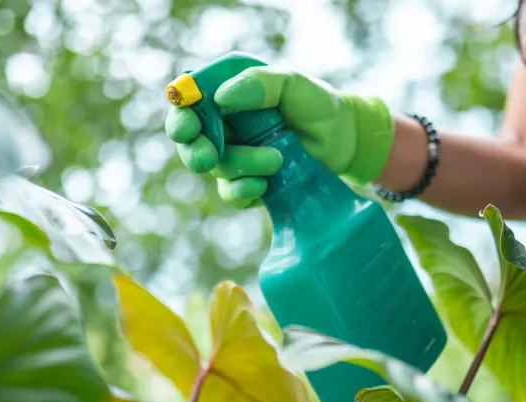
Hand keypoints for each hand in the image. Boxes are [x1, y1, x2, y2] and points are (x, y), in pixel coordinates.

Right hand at [164, 66, 393, 208]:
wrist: (345, 141)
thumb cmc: (317, 105)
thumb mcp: (292, 83)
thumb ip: (260, 83)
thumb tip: (221, 98)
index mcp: (226, 93)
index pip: (187, 102)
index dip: (180, 115)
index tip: (189, 127)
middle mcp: (224, 125)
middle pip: (189, 141)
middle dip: (195, 152)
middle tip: (210, 156)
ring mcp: (234, 156)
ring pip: (216, 169)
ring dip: (242, 167)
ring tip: (276, 160)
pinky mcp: (248, 183)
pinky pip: (232, 194)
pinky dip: (244, 191)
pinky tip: (265, 186)